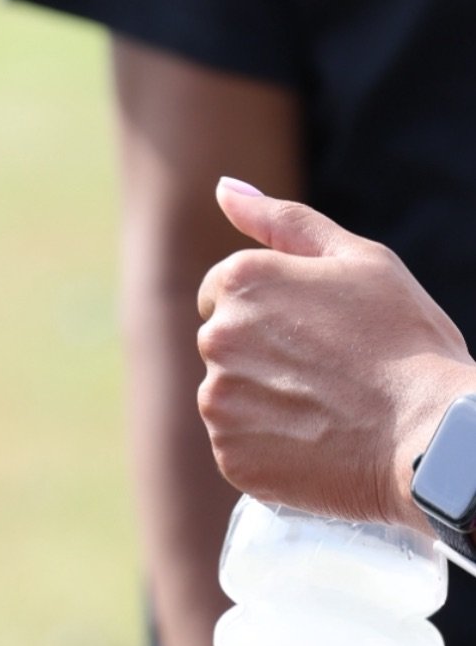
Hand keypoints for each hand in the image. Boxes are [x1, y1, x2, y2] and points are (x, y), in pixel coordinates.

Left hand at [197, 180, 475, 524]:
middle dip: (265, 352)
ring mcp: (220, 402)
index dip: (272, 309)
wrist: (428, 437)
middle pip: (226, 343)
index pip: (223, 290)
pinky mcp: (229, 456)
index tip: (314, 330)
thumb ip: (283, 221)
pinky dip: (268, 446)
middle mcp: (218, 338)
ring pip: (230, 396)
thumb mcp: (360, 260)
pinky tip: (315, 442)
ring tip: (326, 409)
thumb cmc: (406, 342)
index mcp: (244, 280)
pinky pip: (238, 445)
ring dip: (265, 400)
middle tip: (330, 371)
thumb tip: (223, 188)